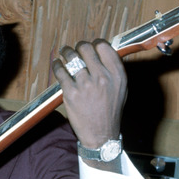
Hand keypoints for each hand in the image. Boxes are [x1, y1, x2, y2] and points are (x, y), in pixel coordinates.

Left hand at [51, 40, 126, 170]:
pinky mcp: (71, 93)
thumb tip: (101, 53)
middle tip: (75, 49)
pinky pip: (60, 72)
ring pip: (72, 57)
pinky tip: (57, 64)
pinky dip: (57, 65)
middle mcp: (102, 77)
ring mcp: (86, 85)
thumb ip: (113, 70)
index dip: (95, 44)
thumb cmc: (110, 111)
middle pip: (86, 49)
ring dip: (66, 52)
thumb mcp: (121, 89)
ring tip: (64, 52)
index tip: (91, 46)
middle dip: (79, 46)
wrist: (101, 134)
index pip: (104, 47)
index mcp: (117, 75)